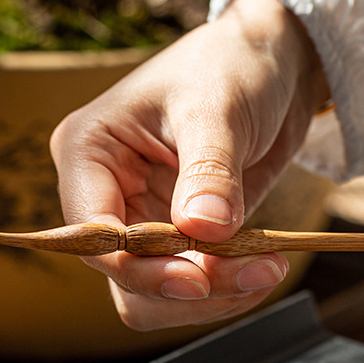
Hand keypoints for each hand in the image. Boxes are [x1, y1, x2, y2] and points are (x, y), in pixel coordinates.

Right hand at [50, 0, 328, 330]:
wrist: (274, 67)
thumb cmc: (232, 65)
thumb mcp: (218, 109)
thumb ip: (209, 172)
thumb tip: (202, 230)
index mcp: (89, 154)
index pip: (92, 235)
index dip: (140, 267)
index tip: (198, 279)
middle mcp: (108, 195)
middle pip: (126, 278)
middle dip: (189, 285)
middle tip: (255, 270)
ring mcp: (146, 221)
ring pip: (158, 295)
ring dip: (214, 297)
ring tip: (268, 268)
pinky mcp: (184, 237)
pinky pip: (195, 286)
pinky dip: (228, 290)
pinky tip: (264, 266)